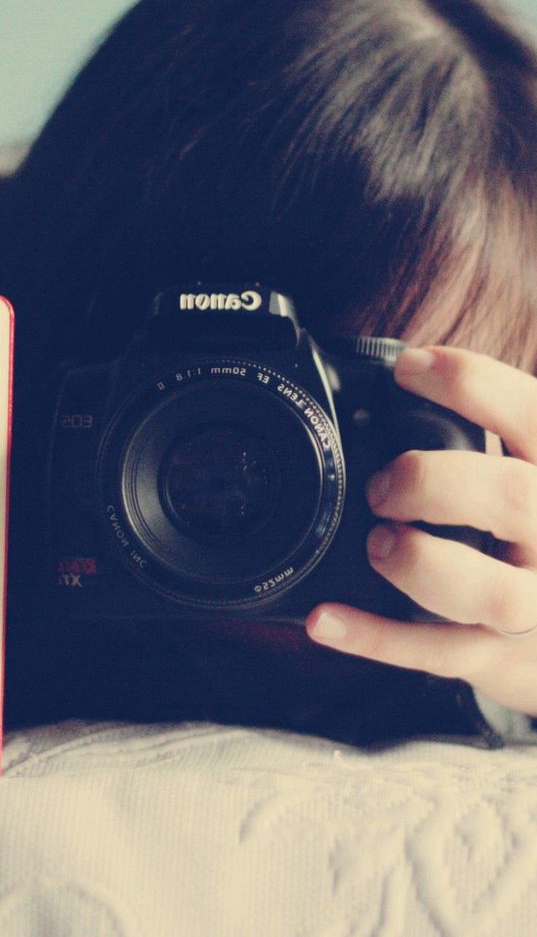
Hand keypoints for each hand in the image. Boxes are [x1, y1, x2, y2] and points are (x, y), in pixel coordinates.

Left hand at [306, 346, 536, 716]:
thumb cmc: (534, 533)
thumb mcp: (532, 474)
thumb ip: (501, 433)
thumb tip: (405, 370)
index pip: (534, 414)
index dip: (469, 382)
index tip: (408, 368)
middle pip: (511, 498)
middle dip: (432, 481)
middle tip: (384, 485)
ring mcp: (536, 607)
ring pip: (489, 591)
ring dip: (418, 563)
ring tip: (378, 545)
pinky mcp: (504, 663)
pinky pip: (439, 654)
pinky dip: (375, 637)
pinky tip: (326, 618)